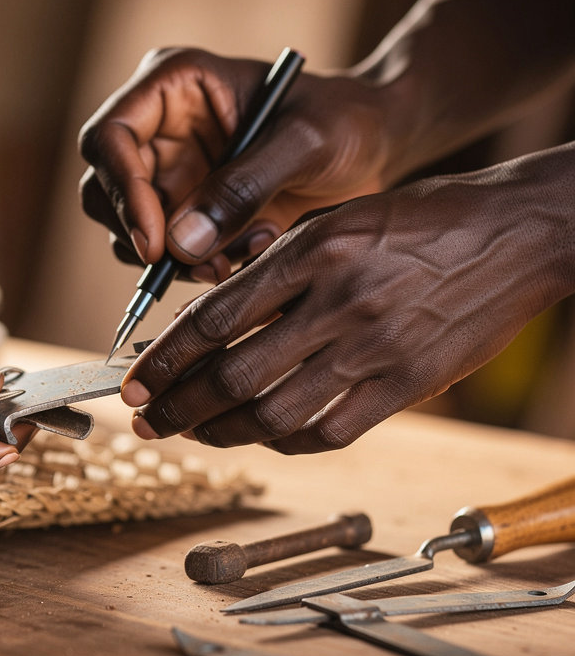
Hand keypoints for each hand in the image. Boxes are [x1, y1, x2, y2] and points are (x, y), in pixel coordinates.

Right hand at [78, 48, 389, 282]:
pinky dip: (198, 266)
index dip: (121, 192)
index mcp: (174, 84)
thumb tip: (178, 241)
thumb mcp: (308, 142)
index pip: (109, 137)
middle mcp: (158, 129)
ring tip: (248, 247)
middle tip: (203, 261)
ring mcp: (167, 174)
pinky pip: (164, 255)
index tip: (155, 243)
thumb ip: (245, 185)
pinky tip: (250, 249)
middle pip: (104, 191)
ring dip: (179, 258)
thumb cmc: (347, 120)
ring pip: (129, 232)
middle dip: (146, 236)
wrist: (374, 147)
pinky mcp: (184, 213)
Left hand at [120, 150, 574, 452]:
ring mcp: (375, 350)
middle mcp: (339, 303)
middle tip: (146, 420)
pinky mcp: (408, 387)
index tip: (134, 383)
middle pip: (233, 375)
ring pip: (273, 414)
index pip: (214, 318)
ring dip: (219, 431)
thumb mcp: (340, 214)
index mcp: (314, 250)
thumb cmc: (422, 219)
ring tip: (191, 433)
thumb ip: (276, 261)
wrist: (521, 234)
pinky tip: (261, 436)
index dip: (164, 359)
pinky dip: (283, 441)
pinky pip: (327, 433)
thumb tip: (210, 314)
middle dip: (177, 406)